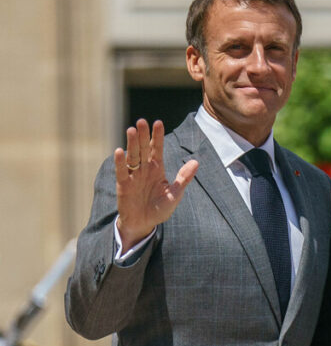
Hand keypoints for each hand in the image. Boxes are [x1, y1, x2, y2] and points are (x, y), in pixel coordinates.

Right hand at [114, 119, 197, 251]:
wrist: (144, 224)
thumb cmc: (160, 209)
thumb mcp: (175, 194)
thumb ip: (184, 178)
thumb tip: (196, 162)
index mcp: (157, 168)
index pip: (157, 149)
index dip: (157, 136)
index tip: (158, 122)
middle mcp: (144, 169)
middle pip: (144, 149)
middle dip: (143, 135)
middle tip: (142, 121)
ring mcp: (133, 176)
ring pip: (132, 156)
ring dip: (132, 144)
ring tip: (132, 130)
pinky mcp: (124, 185)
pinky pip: (122, 172)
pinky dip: (120, 162)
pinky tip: (119, 151)